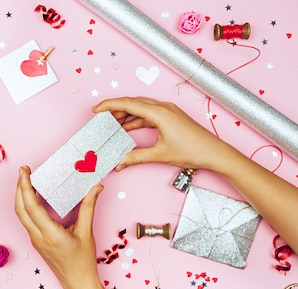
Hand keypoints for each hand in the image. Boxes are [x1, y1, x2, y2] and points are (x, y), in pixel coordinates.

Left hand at [15, 166, 107, 288]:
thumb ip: (89, 207)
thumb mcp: (87, 232)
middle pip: (20, 208)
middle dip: (19, 187)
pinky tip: (32, 197)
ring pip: (21, 215)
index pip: (31, 206)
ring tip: (26, 180)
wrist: (77, 282)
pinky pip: (26, 220)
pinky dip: (26, 205)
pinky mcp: (36, 241)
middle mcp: (38, 236)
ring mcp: (35, 240)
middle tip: (23, 171)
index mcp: (50, 234)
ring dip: (20, 196)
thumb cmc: (82, 262)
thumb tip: (96, 188)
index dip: (25, 187)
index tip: (24, 172)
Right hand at [92, 96, 233, 170]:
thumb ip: (136, 157)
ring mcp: (168, 111)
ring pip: (140, 107)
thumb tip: (119, 163)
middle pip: (133, 102)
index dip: (109, 105)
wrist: (215, 153)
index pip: (128, 103)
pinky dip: (136, 119)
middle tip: (101, 118)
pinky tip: (128, 128)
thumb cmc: (193, 150)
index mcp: (160, 113)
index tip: (96, 109)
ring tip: (112, 124)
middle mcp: (163, 108)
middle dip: (115, 109)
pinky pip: (148, 114)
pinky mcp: (170, 117)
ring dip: (125, 114)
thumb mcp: (160, 155)